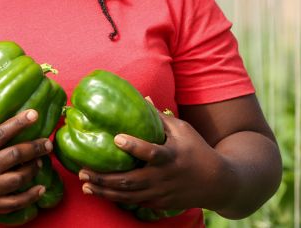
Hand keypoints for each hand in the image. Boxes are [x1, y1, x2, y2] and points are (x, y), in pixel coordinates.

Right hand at [0, 110, 54, 219]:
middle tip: (48, 142)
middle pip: (15, 156)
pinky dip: (30, 196)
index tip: (34, 114)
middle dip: (35, 147)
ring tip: (41, 161)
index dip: (18, 123)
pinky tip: (41, 188)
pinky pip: (15, 203)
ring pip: (18, 178)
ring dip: (33, 169)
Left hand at [78, 110, 226, 209]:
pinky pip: (133, 202)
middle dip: (104, 178)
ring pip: (127, 196)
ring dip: (104, 191)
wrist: (217, 183)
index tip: (116, 138)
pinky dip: (116, 198)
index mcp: (170, 156)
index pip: (150, 152)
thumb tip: (142, 97)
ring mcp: (160, 194)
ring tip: (85, 185)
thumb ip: (159, 117)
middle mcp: (163, 178)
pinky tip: (100, 192)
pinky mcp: (158, 203)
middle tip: (83, 171)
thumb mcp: (182, 130)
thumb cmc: (198, 150)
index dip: (134, 146)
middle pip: (130, 181)